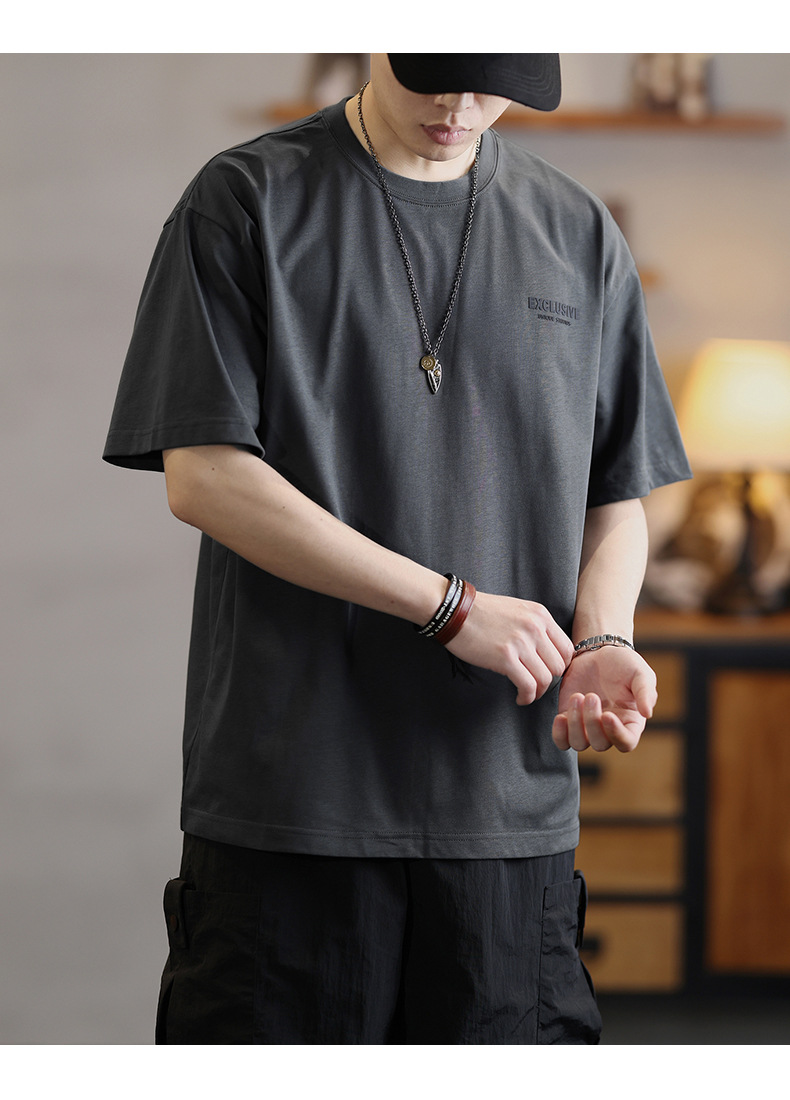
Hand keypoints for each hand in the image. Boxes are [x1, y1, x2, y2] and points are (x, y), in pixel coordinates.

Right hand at [445, 591, 573, 704]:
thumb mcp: (518, 609)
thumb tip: (546, 650)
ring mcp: (521, 643)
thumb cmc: (482, 612)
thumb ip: (535, 626)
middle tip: (536, 684)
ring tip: (527, 694)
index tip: (548, 672)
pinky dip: (526, 697)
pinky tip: (519, 698)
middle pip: (559, 666)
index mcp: (540, 615)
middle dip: (549, 680)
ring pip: (545, 679)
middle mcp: (535, 628)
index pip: (567, 648)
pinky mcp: (505, 658)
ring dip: (537, 692)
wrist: (455, 611)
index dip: (560, 665)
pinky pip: (527, 685)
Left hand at [552, 645, 656, 752]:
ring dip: (575, 724)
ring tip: (577, 696)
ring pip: (579, 744)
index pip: (626, 743)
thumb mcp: (641, 673)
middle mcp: (608, 730)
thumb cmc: (624, 664)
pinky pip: (561, 740)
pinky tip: (561, 716)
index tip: (607, 715)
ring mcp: (586, 727)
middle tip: (591, 695)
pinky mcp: (568, 720)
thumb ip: (646, 692)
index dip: (616, 734)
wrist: (598, 653)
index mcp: (630, 722)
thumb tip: (648, 713)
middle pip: (600, 744)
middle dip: (592, 722)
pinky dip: (559, 733)